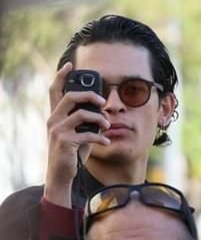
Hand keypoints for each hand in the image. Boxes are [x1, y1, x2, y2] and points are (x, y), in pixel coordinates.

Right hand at [44, 63, 110, 206]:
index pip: (54, 90)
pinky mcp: (65, 142)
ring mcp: (57, 130)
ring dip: (99, 119)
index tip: (69, 64)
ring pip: (81, 114)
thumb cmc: (72, 153)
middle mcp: (53, 120)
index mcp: (55, 115)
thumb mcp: (79, 134)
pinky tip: (106, 142)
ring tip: (108, 126)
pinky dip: (100, 137)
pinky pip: (87, 134)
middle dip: (90, 95)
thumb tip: (103, 112)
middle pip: (70, 96)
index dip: (61, 76)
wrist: (62, 174)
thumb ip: (86, 122)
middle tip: (103, 102)